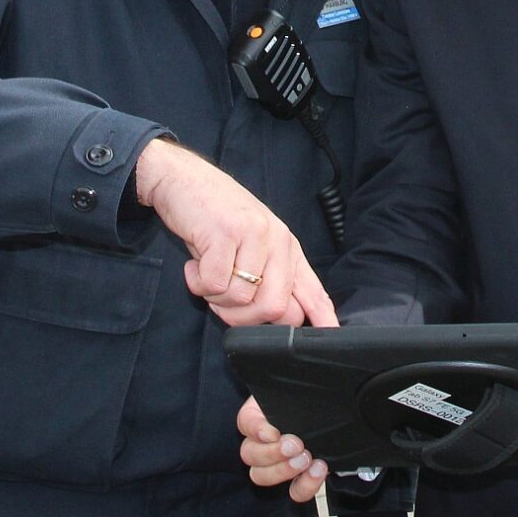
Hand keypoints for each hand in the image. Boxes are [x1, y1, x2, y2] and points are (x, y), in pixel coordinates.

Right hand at [137, 140, 334, 327]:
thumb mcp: (252, 246)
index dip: (322, 318)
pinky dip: (197, 283)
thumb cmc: (216, 219)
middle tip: (222, 296)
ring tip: (207, 271)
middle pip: (273, 308)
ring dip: (214, 297)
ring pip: (240, 300)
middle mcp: (277, 240)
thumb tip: (286, 317)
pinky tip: (195, 264)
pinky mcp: (225, 233)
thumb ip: (270, 278)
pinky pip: (214, 284)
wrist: (185, 180)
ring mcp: (253, 235)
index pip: (313, 291)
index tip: (332, 336)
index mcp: (288, 248)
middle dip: (242, 317)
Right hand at [237, 392, 332, 500]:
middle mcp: (263, 441)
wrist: (341, 412)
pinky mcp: (297, 479)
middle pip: (248, 454)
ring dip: (283, 471)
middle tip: (296, 444)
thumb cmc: (315, 395)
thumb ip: (289, 386)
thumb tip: (283, 371)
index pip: (245, 422)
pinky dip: (305, 485)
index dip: (256, 430)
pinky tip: (319, 470)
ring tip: (306, 458)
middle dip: (272, 453)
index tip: (273, 432)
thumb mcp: (299, 387)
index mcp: (260, 414)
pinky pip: (292, 491)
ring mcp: (277, 463)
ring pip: (260, 476)